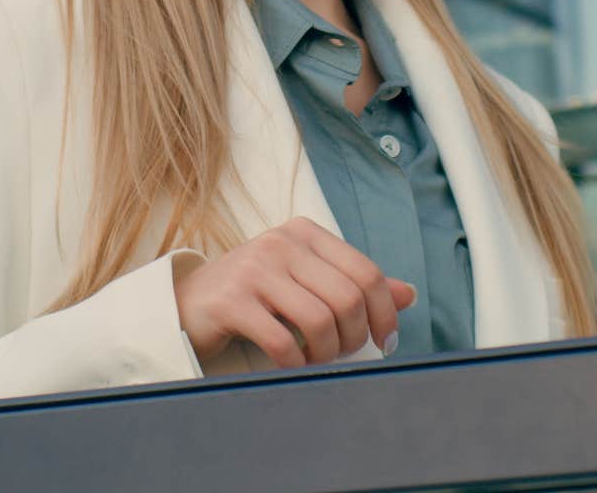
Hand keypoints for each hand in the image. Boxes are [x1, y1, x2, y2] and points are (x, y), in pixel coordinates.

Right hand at [173, 216, 417, 368]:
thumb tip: (407, 295)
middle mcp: (281, 242)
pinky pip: (282, 341)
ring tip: (317, 359)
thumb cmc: (255, 294)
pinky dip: (295, 363)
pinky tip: (292, 364)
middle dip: (354, 338)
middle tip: (342, 354)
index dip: (384, 314)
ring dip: (326, 353)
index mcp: (304, 232)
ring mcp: (254, 268)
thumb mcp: (306, 281)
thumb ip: (353, 285)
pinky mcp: (231, 300)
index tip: (384, 343)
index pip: (366, 273)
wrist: (188, 304)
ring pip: (319, 321)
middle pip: (347, 299)